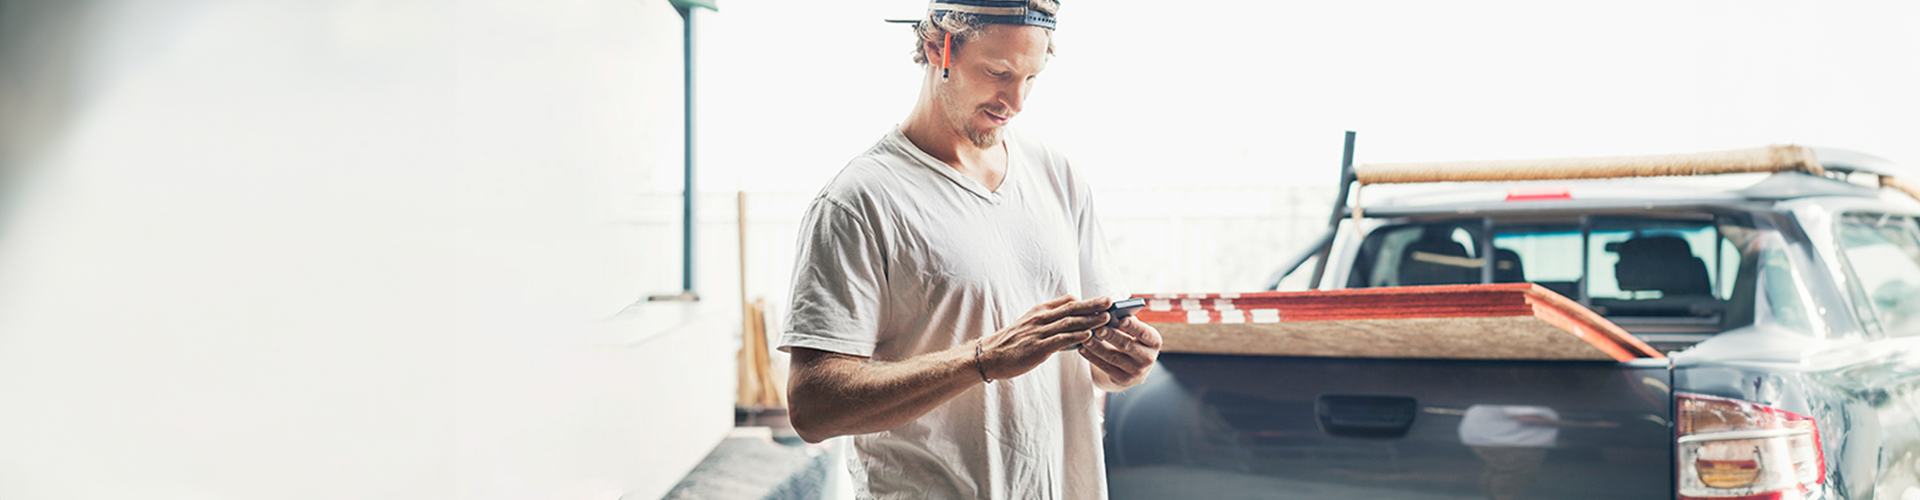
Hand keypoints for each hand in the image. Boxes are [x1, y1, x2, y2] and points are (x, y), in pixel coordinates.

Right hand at [978, 295, 1109, 380]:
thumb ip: (1051, 323)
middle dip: (1093, 305)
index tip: (1103, 301)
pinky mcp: (1037, 348)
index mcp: (1040, 312)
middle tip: (1111, 301)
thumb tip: (1073, 325)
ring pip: (1069, 323)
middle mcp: (1040, 319)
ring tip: (1106, 318)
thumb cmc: (1012, 343)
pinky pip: (1059, 340)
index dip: (1086, 301)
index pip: (1067, 302)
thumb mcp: (1030, 325)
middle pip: (1071, 308)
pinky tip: (1088, 336)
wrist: (989, 356)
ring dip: (1089, 320)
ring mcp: (1039, 333)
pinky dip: (1075, 337)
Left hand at [1080, 316, 1160, 388]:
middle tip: (1099, 328)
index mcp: (1154, 342)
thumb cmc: (1132, 342)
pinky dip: (1092, 357)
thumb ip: (1127, 322)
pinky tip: (1083, 348)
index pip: (1145, 333)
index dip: (1134, 327)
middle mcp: (1148, 358)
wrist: (1133, 370)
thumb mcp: (1135, 333)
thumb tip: (1111, 311)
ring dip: (1097, 347)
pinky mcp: (1122, 380)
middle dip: (1112, 336)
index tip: (1122, 319)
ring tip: (1086, 338)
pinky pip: (1105, 367)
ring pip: (1113, 357)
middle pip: (1127, 345)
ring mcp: (1136, 371)